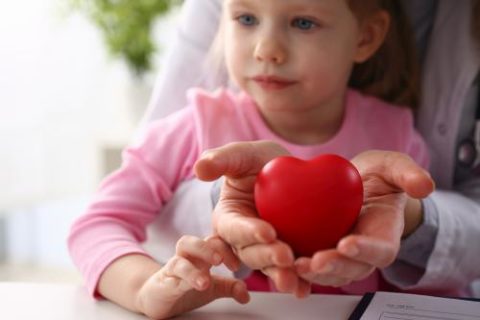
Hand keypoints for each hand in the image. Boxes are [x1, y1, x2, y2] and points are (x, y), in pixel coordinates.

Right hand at [136, 235, 249, 318]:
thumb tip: (246, 294)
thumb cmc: (183, 287)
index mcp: (199, 255)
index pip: (213, 241)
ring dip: (194, 266)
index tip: (237, 266)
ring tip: (206, 281)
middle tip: (220, 261)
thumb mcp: (212, 289)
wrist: (156, 298)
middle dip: (207, 248)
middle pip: (192, 241)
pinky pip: (171, 275)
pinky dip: (184, 279)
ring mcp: (173, 267)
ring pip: (179, 255)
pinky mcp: (163, 281)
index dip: (226, 249)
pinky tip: (196, 286)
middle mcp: (186, 257)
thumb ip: (229, 287)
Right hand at [194, 141, 310, 297]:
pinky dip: (297, 281)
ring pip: (268, 267)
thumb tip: (199, 169)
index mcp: (228, 218)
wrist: (287, 173)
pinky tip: (305, 287)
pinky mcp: (284, 256)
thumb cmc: (259, 162)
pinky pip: (288, 271)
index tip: (266, 232)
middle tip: (285, 255)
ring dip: (279, 274)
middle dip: (267, 256)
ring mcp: (264, 250)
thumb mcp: (242, 156)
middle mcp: (243, 240)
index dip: (248, 231)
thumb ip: (221, 160)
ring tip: (293, 279)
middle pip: (250, 253)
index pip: (234, 228)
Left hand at [295, 150, 434, 286]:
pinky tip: (279, 260)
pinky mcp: (318, 251)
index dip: (366, 250)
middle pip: (352, 269)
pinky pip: (308, 265)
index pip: (380, 250)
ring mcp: (340, 256)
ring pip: (328, 273)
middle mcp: (362, 253)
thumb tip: (425, 185)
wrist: (354, 185)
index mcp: (383, 237)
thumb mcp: (391, 167)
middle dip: (334, 267)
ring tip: (294, 265)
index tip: (349, 243)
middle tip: (316, 261)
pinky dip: (295, 267)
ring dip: (312, 273)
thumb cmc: (376, 178)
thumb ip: (407, 173)